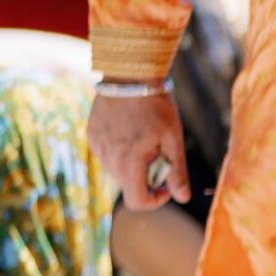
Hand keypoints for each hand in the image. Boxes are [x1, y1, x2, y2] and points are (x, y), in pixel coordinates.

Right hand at [89, 90, 189, 210]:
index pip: (137, 202)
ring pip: (118, 170)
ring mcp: (97, 147)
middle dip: (147, 177)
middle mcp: (108, 159)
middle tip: (160, 152)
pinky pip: (108, 154)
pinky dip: (121, 150)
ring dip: (133, 164)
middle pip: (129, 185)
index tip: (167, 184)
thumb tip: (183, 197)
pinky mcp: (92, 135)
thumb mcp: (173, 139)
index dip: (156, 199)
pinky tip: (131, 128)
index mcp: (129, 163)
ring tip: (145, 137)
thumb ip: (177, 171)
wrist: (130, 74)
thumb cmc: (156, 106)